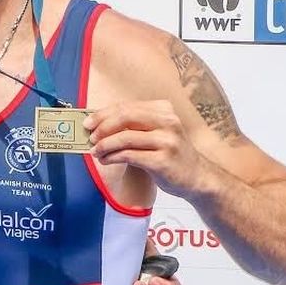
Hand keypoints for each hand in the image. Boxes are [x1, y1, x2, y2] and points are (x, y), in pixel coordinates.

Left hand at [85, 99, 217, 198]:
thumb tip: (99, 124)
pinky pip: (129, 155)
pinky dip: (113, 157)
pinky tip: (106, 160)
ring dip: (105, 145)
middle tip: (91, 137)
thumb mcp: (157, 132)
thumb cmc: (171, 154)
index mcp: (164, 110)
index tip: (89, 122)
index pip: (126, 106)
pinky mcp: (163, 160)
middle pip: (125, 117)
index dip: (103, 114)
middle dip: (102, 127)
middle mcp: (168, 122)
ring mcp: (167, 141)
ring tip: (95, 152)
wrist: (197, 177)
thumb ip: (134, 125)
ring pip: (125, 137)